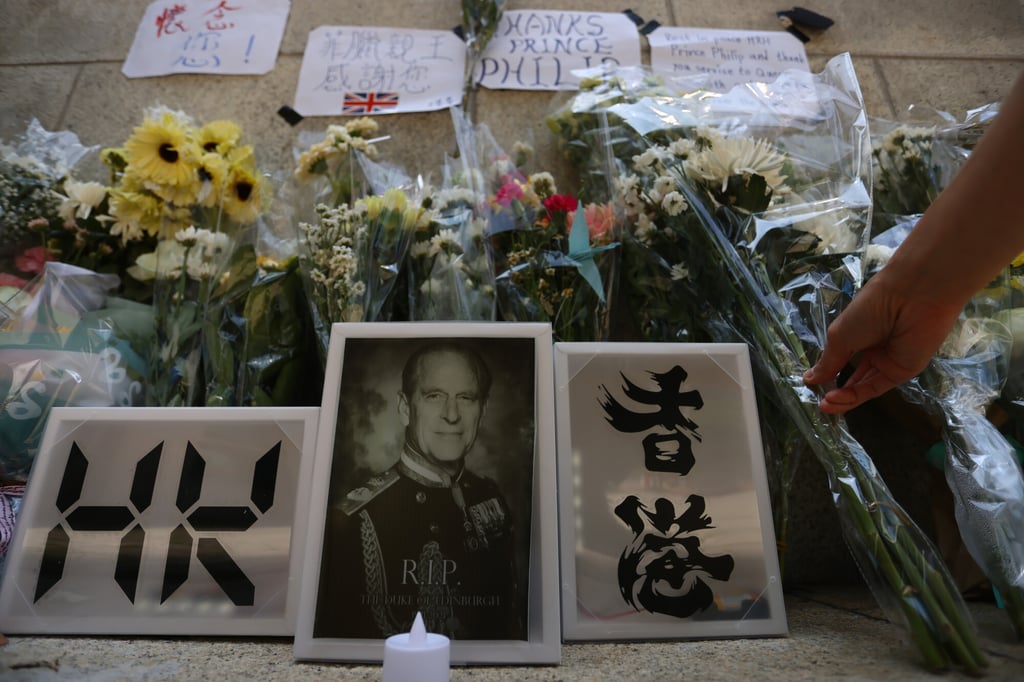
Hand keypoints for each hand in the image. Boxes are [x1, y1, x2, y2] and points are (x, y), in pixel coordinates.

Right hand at [802, 270, 963, 413]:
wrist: (911, 299)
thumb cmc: (870, 308)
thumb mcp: (840, 335)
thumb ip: (828, 362)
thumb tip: (809, 380)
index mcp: (858, 335)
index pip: (841, 359)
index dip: (827, 373)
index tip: (811, 384)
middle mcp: (874, 350)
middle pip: (852, 377)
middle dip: (835, 391)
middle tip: (818, 402)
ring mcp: (888, 362)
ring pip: (863, 386)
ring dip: (844, 398)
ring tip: (825, 405)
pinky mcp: (903, 372)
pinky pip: (876, 388)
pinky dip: (856, 397)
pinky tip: (837, 399)